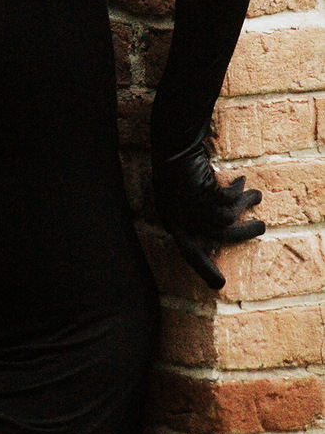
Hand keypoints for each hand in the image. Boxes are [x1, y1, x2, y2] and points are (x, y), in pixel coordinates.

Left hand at [152, 144, 264, 288]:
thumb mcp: (176, 196)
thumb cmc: (172, 169)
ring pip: (229, 218)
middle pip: (219, 236)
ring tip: (257, 196)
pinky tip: (242, 181)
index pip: (189, 253)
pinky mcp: (206, 194)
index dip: (204, 268)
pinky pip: (230, 200)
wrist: (171, 148)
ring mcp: (194, 208)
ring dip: (245, 205)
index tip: (219, 285)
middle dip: (243, 234)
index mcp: (174, 223)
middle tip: (263, 227)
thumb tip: (217, 224)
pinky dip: (238, 191)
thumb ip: (191, 214)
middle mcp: (183, 220)